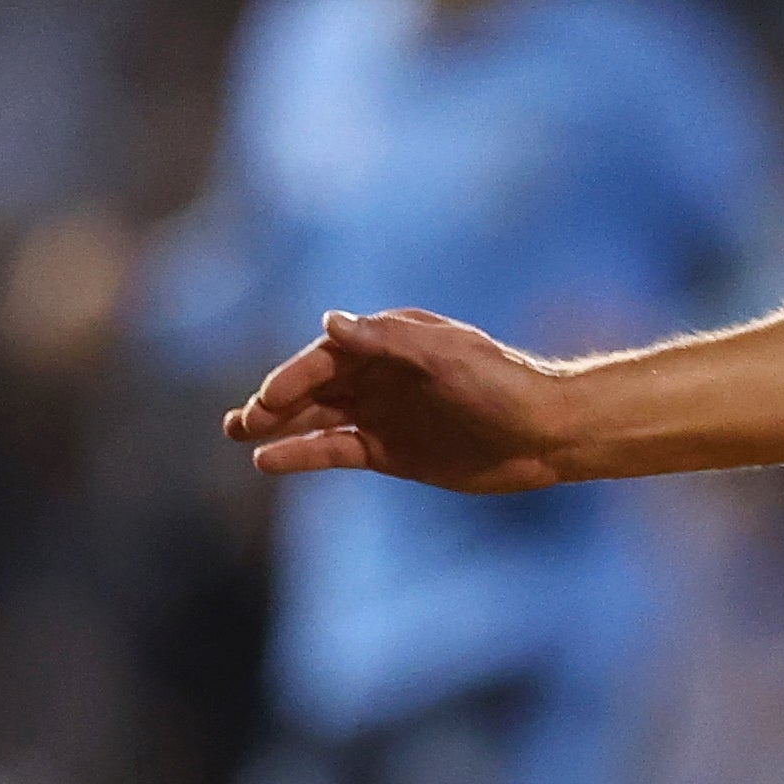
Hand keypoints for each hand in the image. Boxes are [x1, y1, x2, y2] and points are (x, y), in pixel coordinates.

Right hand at [224, 309, 571, 490]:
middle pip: (314, 387)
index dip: (294, 376)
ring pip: (319, 418)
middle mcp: (380, 376)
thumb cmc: (502, 382)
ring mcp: (384, 414)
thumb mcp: (447, 355)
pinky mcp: (393, 451)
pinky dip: (305, 454)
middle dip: (274, 401)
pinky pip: (339, 450)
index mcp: (390, 344)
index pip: (328, 357)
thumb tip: (329, 321)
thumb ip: (388, 340)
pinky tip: (271, 461)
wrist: (546, 431)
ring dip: (279, 426)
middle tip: (237, 422)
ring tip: (238, 434)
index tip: (267, 398)